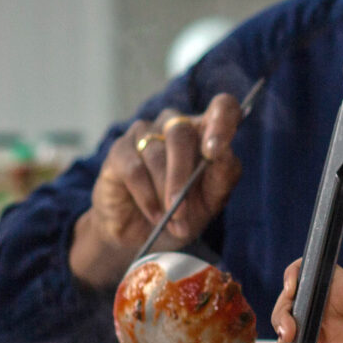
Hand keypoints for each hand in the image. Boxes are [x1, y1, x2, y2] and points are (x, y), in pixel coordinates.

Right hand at [70, 95, 244, 288]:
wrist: (145, 236)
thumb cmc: (185, 212)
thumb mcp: (212, 200)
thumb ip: (223, 175)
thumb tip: (223, 153)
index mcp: (207, 131)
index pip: (222, 107)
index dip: (222, 121)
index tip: (215, 151)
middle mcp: (176, 124)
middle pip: (181, 135)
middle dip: (183, 177)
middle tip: (182, 210)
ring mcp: (145, 133)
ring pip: (156, 155)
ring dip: (165, 193)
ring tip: (173, 220)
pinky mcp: (119, 150)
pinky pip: (134, 169)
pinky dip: (147, 197)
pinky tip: (155, 214)